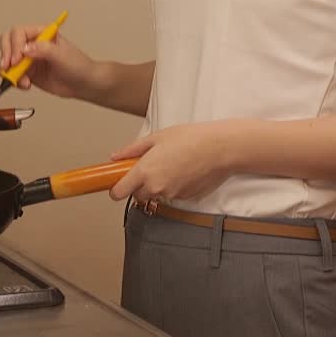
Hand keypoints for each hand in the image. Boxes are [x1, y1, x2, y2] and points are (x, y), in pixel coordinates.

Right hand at [0, 25, 98, 98]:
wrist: (83, 84)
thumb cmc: (78, 65)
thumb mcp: (61, 55)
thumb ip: (43, 49)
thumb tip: (25, 49)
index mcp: (41, 33)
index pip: (19, 33)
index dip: (15, 45)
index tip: (17, 59)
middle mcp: (33, 44)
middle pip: (8, 42)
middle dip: (5, 54)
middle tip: (8, 67)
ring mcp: (29, 59)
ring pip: (8, 61)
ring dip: (10, 71)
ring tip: (21, 81)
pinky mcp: (28, 73)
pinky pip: (14, 76)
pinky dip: (15, 81)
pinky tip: (26, 85)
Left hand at [109, 122, 233, 201]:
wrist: (220, 148)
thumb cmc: (190, 139)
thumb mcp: (156, 138)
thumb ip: (132, 150)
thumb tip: (115, 157)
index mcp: (144, 172)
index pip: (118, 193)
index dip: (116, 189)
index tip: (118, 183)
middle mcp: (155, 187)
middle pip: (137, 196)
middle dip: (140, 185)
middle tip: (150, 168)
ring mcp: (171, 195)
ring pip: (156, 195)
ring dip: (158, 185)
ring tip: (172, 165)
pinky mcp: (185, 198)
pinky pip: (172, 195)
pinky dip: (174, 187)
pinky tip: (184, 171)